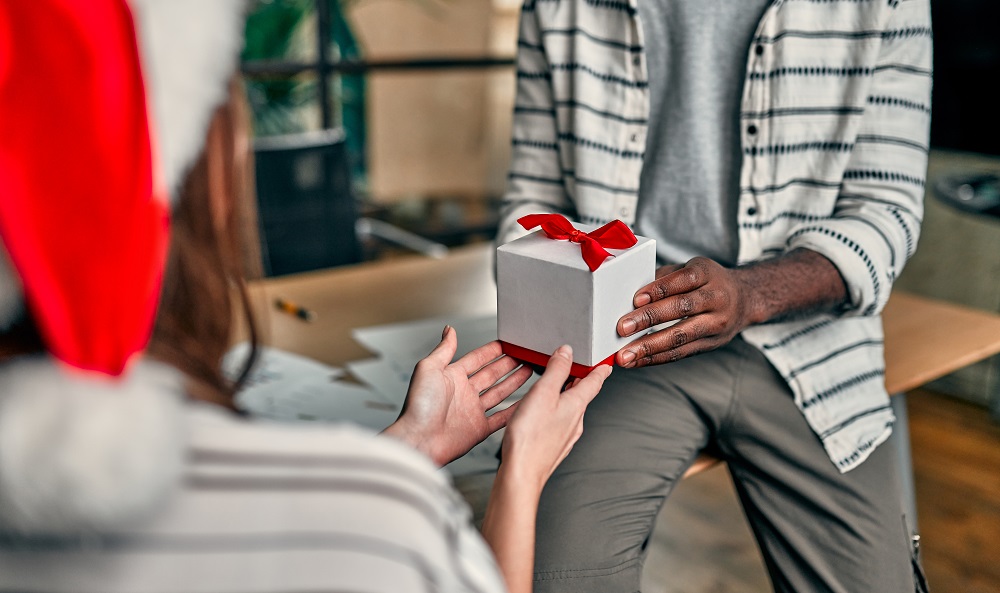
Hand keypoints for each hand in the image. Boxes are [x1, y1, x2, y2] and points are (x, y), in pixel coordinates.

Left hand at [382, 326, 532, 465]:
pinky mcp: (479, 429)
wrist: (419, 440)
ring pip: (499, 393)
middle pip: (491, 374)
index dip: (492, 351)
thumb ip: (443, 349)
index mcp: (452, 377)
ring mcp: (472, 411)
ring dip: (514, 382)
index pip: (477, 359)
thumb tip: (449, 330)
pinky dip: (514, 410)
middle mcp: (463, 393)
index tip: (507, 342)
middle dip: (508, 364)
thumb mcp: (428, 368)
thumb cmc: (418, 406)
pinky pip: (502, 417)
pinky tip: (525, 401)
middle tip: (524, 355)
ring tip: (529, 370)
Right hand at [499, 345, 611, 490]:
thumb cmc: (530, 437)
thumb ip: (556, 370)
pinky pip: (559, 421)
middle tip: (576, 367)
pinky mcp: (554, 445)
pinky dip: (555, 410)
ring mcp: (566, 435)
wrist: (522, 473)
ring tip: (555, 385)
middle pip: (582, 395)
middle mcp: (575, 421)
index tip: (606, 364)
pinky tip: (542, 412)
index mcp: (576, 405)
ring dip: (566, 395)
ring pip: (570, 409)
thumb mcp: (543, 393)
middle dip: (580, 380)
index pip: (594, 382)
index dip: (600, 369)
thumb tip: (567, 352)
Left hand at [615, 257, 753, 367]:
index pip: (682, 280)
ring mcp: (716, 323)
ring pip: (681, 336)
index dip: (658, 289)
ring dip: (649, 347)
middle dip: (649, 319)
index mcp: (707, 273)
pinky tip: (638, 360)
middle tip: (622, 328)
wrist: (745, 299)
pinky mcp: (711, 344)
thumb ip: (663, 278)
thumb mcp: (690, 268)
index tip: (635, 299)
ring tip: (626, 355)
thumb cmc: (707, 282)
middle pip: (681, 308)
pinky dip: (656, 358)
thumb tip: (628, 294)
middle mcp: (715, 298)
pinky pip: (681, 353)